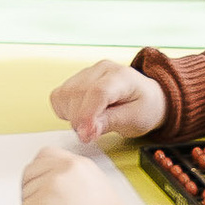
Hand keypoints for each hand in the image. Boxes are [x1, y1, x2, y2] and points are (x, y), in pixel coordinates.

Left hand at [14, 143, 140, 204]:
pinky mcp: (40, 204)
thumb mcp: (96, 189)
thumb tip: (51, 195)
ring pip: (25, 196)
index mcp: (79, 164)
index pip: (46, 155)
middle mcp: (64, 168)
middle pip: (29, 173)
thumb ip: (73, 183)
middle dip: (30, 194)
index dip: (38, 174)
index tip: (39, 190)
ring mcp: (51, 184)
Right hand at [49, 59, 166, 142]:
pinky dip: (65, 110)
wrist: (145, 98)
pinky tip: (81, 114)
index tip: (85, 134)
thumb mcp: (134, 120)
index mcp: (121, 76)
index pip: (98, 92)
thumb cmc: (143, 107)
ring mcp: (87, 72)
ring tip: (91, 122)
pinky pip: (58, 96)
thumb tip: (88, 130)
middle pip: (78, 94)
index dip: (88, 115)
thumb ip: (111, 122)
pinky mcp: (75, 80)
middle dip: (80, 120)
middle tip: (92, 133)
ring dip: (72, 116)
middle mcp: (102, 69)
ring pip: (65, 95)